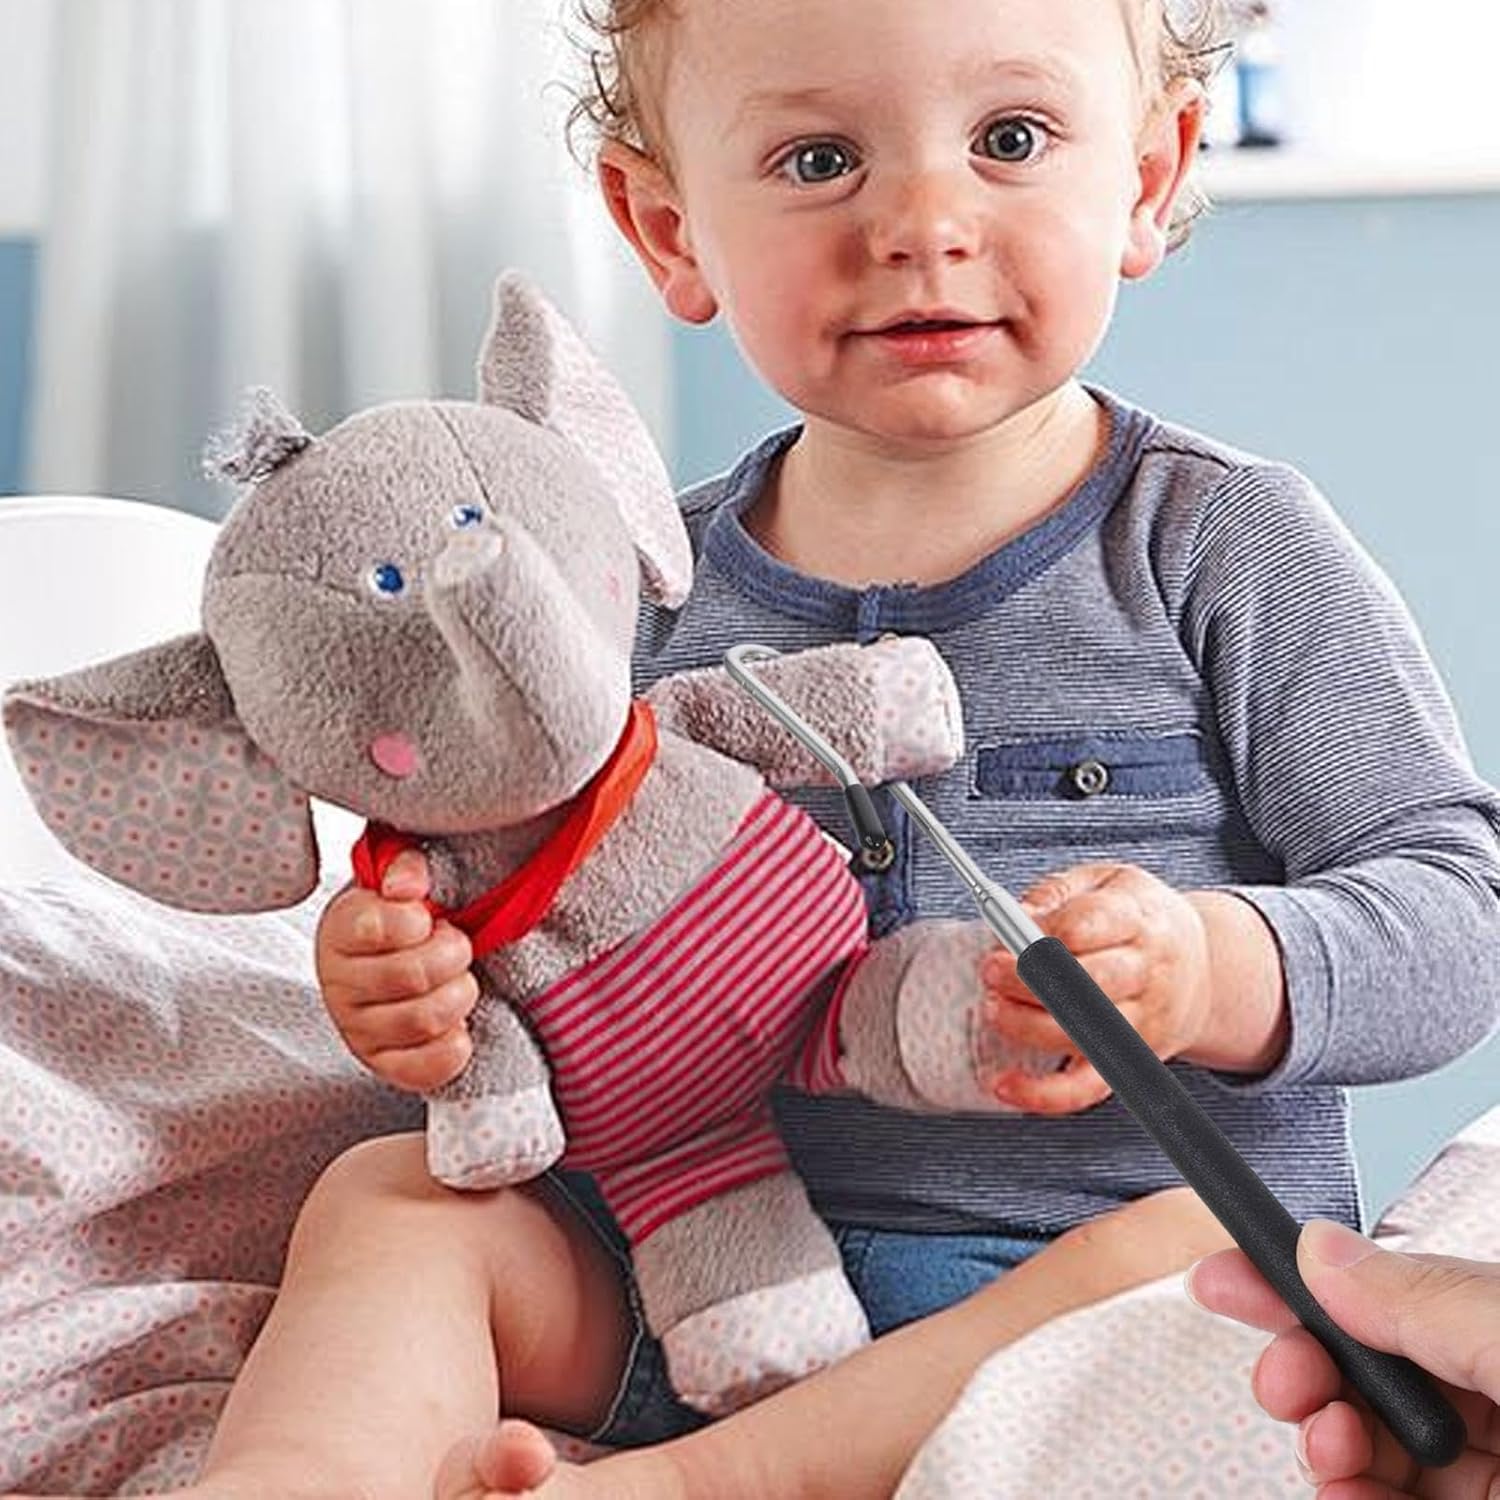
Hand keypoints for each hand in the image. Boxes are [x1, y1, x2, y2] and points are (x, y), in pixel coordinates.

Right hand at [315, 849, 476, 1091]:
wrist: (399, 958)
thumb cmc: (403, 916)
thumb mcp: (402, 875)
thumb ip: (406, 865)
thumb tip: (407, 886)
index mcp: (341, 931)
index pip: (378, 927)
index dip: (418, 921)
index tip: (427, 917)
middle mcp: (340, 985)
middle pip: (412, 975)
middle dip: (453, 954)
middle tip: (456, 945)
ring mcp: (358, 1029)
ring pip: (425, 1019)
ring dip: (460, 995)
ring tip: (457, 980)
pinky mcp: (384, 1065)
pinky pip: (425, 1068)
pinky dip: (454, 1045)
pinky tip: (457, 1024)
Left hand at [978, 862, 1212, 1113]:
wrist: (1206, 969)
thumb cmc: (1141, 921)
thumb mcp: (1108, 881)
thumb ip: (1059, 892)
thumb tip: (1015, 915)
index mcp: (1140, 918)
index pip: (1088, 924)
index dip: (1039, 930)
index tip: (1005, 928)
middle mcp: (1148, 973)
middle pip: (1086, 983)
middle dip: (1027, 979)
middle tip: (991, 970)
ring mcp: (1142, 1023)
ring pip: (1083, 1036)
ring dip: (1027, 1027)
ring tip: (994, 1009)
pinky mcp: (1129, 1061)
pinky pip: (1086, 1088)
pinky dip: (1042, 1094)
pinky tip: (1004, 1084)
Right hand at [1187, 1219, 1498, 1495]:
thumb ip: (1423, 1294)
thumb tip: (1318, 1247)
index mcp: (1499, 1326)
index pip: (1387, 1289)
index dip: (1303, 1279)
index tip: (1228, 1275)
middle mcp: (1496, 1391)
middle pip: (1368, 1361)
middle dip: (1304, 1362)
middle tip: (1281, 1381)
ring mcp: (1494, 1466)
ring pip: (1371, 1437)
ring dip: (1323, 1436)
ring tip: (1327, 1445)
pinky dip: (1348, 1497)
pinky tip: (1341, 1493)